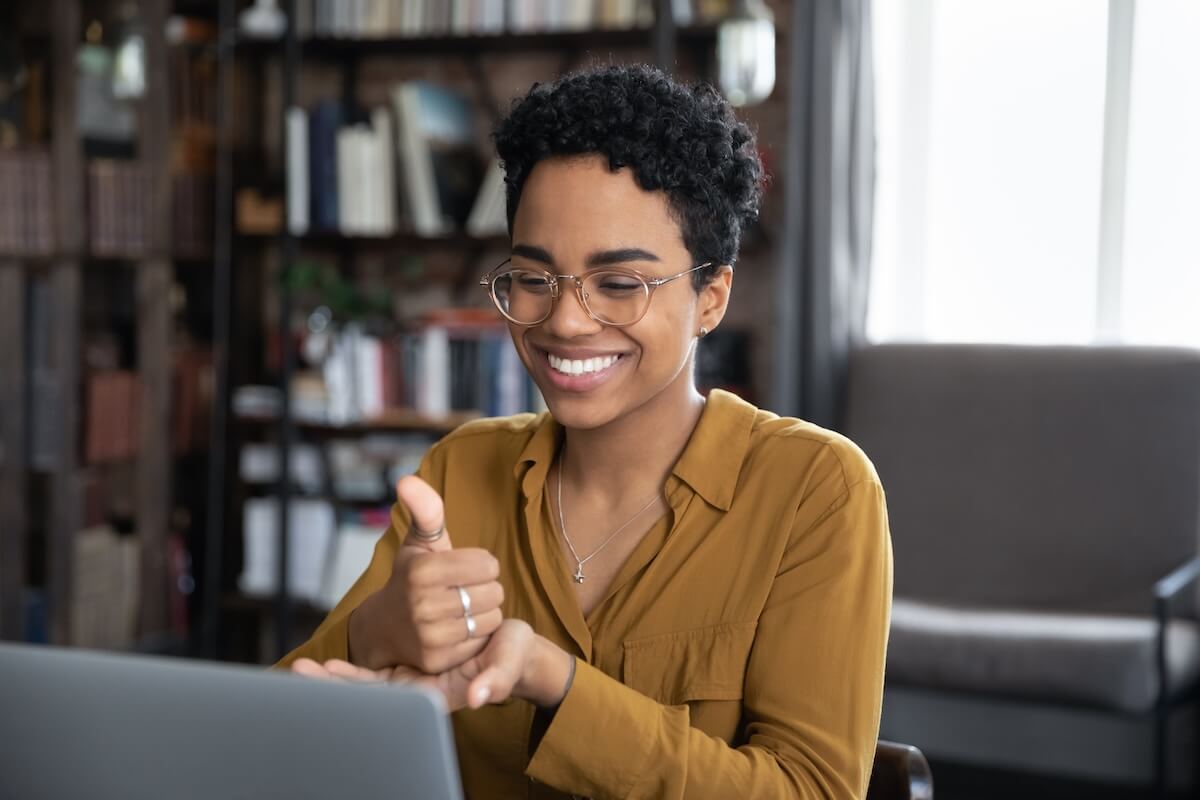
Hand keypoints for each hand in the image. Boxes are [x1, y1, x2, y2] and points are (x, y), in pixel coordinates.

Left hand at [294, 620, 574, 711]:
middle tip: (299, 671)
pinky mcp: (412, 669)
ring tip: (302, 669)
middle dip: (334, 687)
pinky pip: (376, 676)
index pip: (389, 699)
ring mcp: (412, 683)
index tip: (330, 674)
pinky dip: (353, 673)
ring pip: (367, 688)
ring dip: (335, 682)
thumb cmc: (511, 657)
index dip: (359, 688)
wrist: (513, 650)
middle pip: (369, 696)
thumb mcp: (507, 666)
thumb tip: (477, 697)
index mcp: (436, 695)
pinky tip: (332, 663)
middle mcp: (418, 693)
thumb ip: (494, 681)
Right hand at [348, 476, 504, 673]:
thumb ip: (425, 510)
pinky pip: (481, 641)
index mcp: (421, 570)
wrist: (384, 627)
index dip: (482, 564)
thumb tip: (407, 480)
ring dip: (484, 612)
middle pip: (494, 592)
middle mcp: (422, 603)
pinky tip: (458, 628)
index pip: (488, 564)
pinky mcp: (437, 660)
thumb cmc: (412, 577)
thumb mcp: (419, 541)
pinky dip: (477, 635)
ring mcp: (429, 635)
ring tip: (461, 608)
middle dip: (485, 589)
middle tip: (462, 590)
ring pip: (491, 617)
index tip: (463, 568)